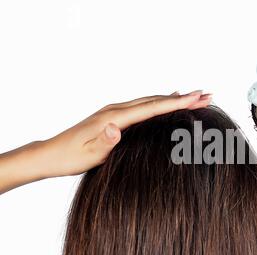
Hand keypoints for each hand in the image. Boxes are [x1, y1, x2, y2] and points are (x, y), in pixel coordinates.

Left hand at [0, 91, 210, 193]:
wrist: (50, 154)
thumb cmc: (69, 157)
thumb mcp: (87, 155)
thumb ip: (104, 141)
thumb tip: (115, 128)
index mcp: (114, 118)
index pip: (152, 108)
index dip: (177, 102)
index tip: (198, 97)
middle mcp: (116, 110)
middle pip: (156, 100)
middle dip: (183, 97)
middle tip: (206, 95)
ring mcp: (115, 112)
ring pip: (150, 101)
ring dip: (173, 98)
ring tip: (194, 97)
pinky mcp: (114, 117)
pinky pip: (143, 106)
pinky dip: (159, 102)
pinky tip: (165, 101)